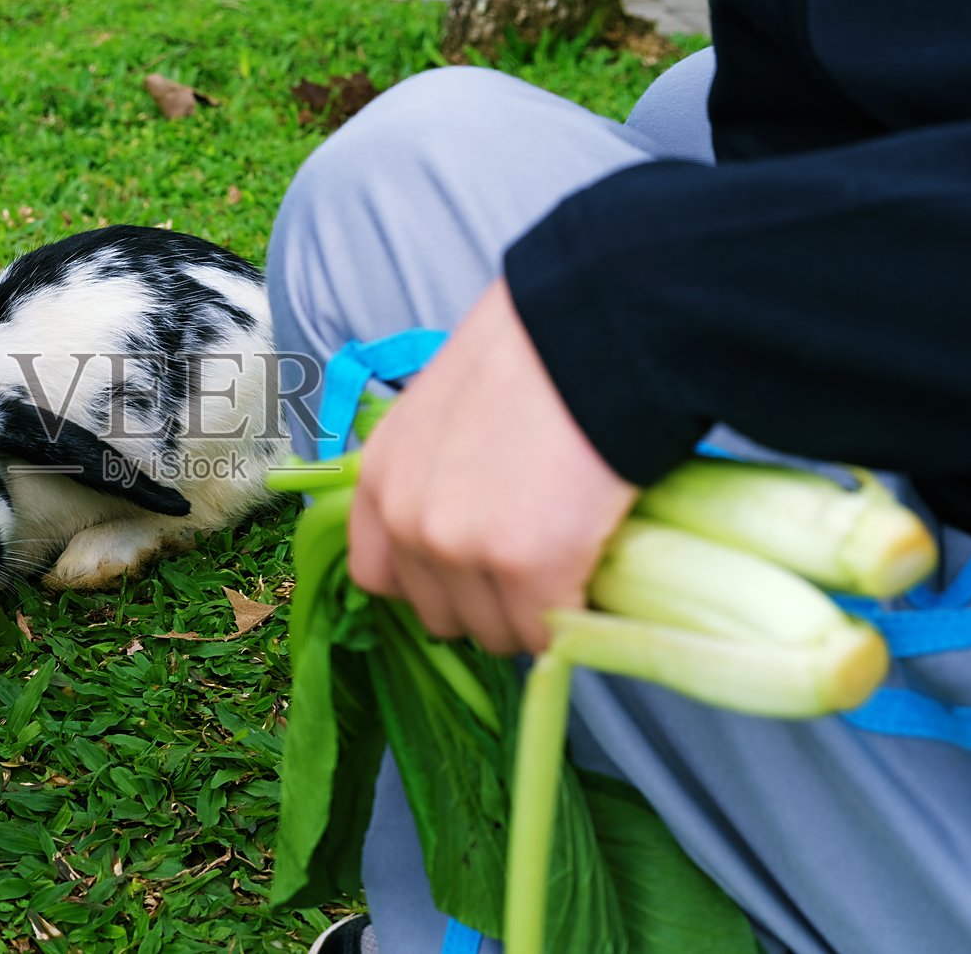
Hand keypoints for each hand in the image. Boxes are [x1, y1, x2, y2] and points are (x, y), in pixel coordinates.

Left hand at [347, 278, 637, 653]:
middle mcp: (407, 522)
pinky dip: (572, 617)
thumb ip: (430, 475)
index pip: (376, 577)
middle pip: (440, 616)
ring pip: (495, 634)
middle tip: (536, 561)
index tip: (470, 568)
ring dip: (532, 614)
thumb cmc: (530, 360)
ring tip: (569, 562)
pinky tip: (593, 574)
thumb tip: (464, 527)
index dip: (428, 582)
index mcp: (380, 481)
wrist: (587, 336)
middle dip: (487, 602)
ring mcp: (460, 549)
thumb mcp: (440, 412)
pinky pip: (545, 633)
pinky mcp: (526, 569)